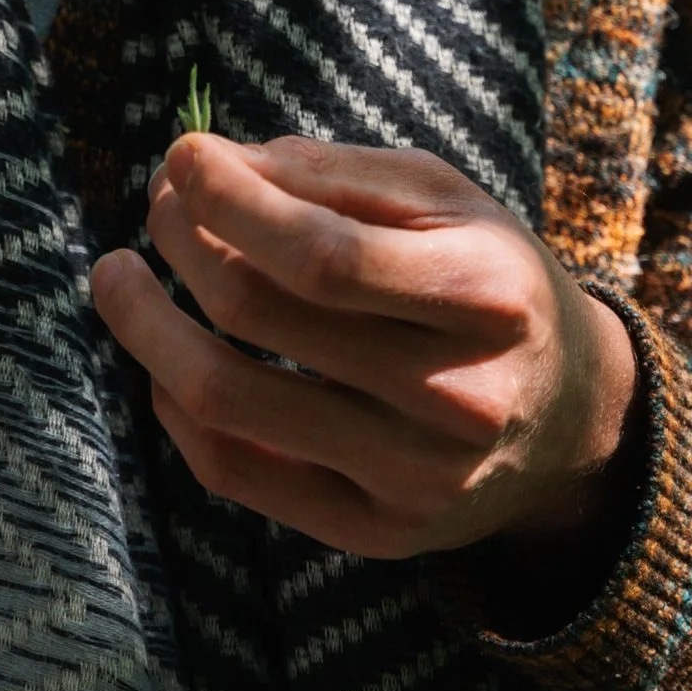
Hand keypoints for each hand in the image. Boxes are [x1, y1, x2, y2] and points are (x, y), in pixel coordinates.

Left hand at [90, 131, 638, 561]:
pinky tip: (161, 359)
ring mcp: (416, 478)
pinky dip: (174, 406)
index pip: (322, 254)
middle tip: (158, 206)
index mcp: (488, 297)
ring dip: (146, 327)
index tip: (179, 157)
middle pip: (262, 317)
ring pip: (228, 401)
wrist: (573, 419)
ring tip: (118, 275)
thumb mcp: (445, 201)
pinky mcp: (378, 534)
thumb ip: (330, 175)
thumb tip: (203, 164)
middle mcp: (459, 397)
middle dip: (182, 244)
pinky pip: (236, 472)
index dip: (230, 201)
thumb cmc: (489, 280)